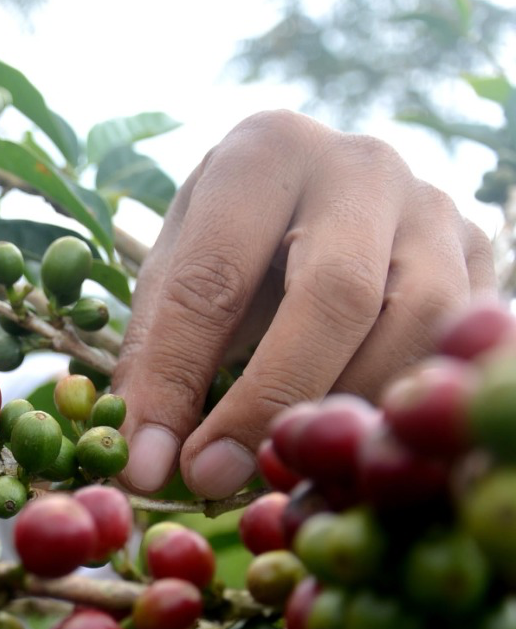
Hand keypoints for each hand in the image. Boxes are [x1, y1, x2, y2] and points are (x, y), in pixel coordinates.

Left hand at [112, 110, 495, 498]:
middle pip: (334, 296)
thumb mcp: (177, 273)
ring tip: (290, 464)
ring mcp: (435, 209)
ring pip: (415, 327)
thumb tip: (146, 463)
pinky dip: (404, 405)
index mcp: (263, 153)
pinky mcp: (482, 254)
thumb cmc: (234, 241)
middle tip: (219, 475)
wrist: (325, 193)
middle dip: (271, 399)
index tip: (154, 461)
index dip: (178, 376)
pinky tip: (355, 446)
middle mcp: (360, 166)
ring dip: (349, 410)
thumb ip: (156, 358)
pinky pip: (458, 344)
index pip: (215, 276)